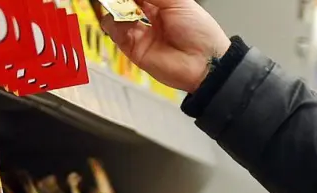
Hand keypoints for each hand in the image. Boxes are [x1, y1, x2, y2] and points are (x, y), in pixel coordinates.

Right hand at [100, 0, 229, 93]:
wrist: (204, 63)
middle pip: (126, 4)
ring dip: (115, 7)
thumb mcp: (177, 2)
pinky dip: (113, 24)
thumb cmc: (200, 32)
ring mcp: (141, 35)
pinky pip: (116, 34)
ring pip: (117, 17)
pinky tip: (118, 18)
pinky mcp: (134, 50)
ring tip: (119, 5)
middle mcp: (150, 20)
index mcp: (163, 6)